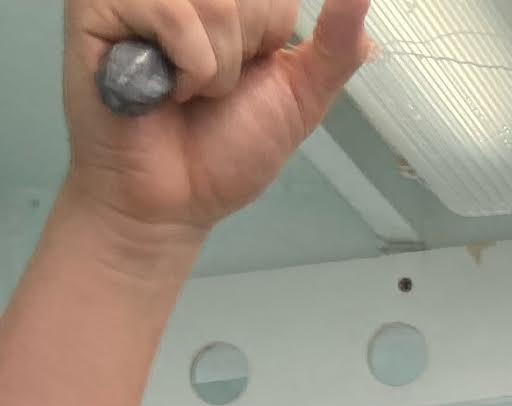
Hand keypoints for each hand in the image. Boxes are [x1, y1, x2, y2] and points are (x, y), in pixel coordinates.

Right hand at [63, 0, 370, 235]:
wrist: (173, 202)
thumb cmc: (225, 148)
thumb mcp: (300, 94)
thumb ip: (336, 44)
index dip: (271, 35)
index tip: (246, 65)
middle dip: (246, 52)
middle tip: (211, 83)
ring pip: (217, 1)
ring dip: (217, 67)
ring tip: (187, 88)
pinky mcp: (98, 3)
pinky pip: (172, 12)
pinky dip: (185, 66)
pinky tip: (162, 86)